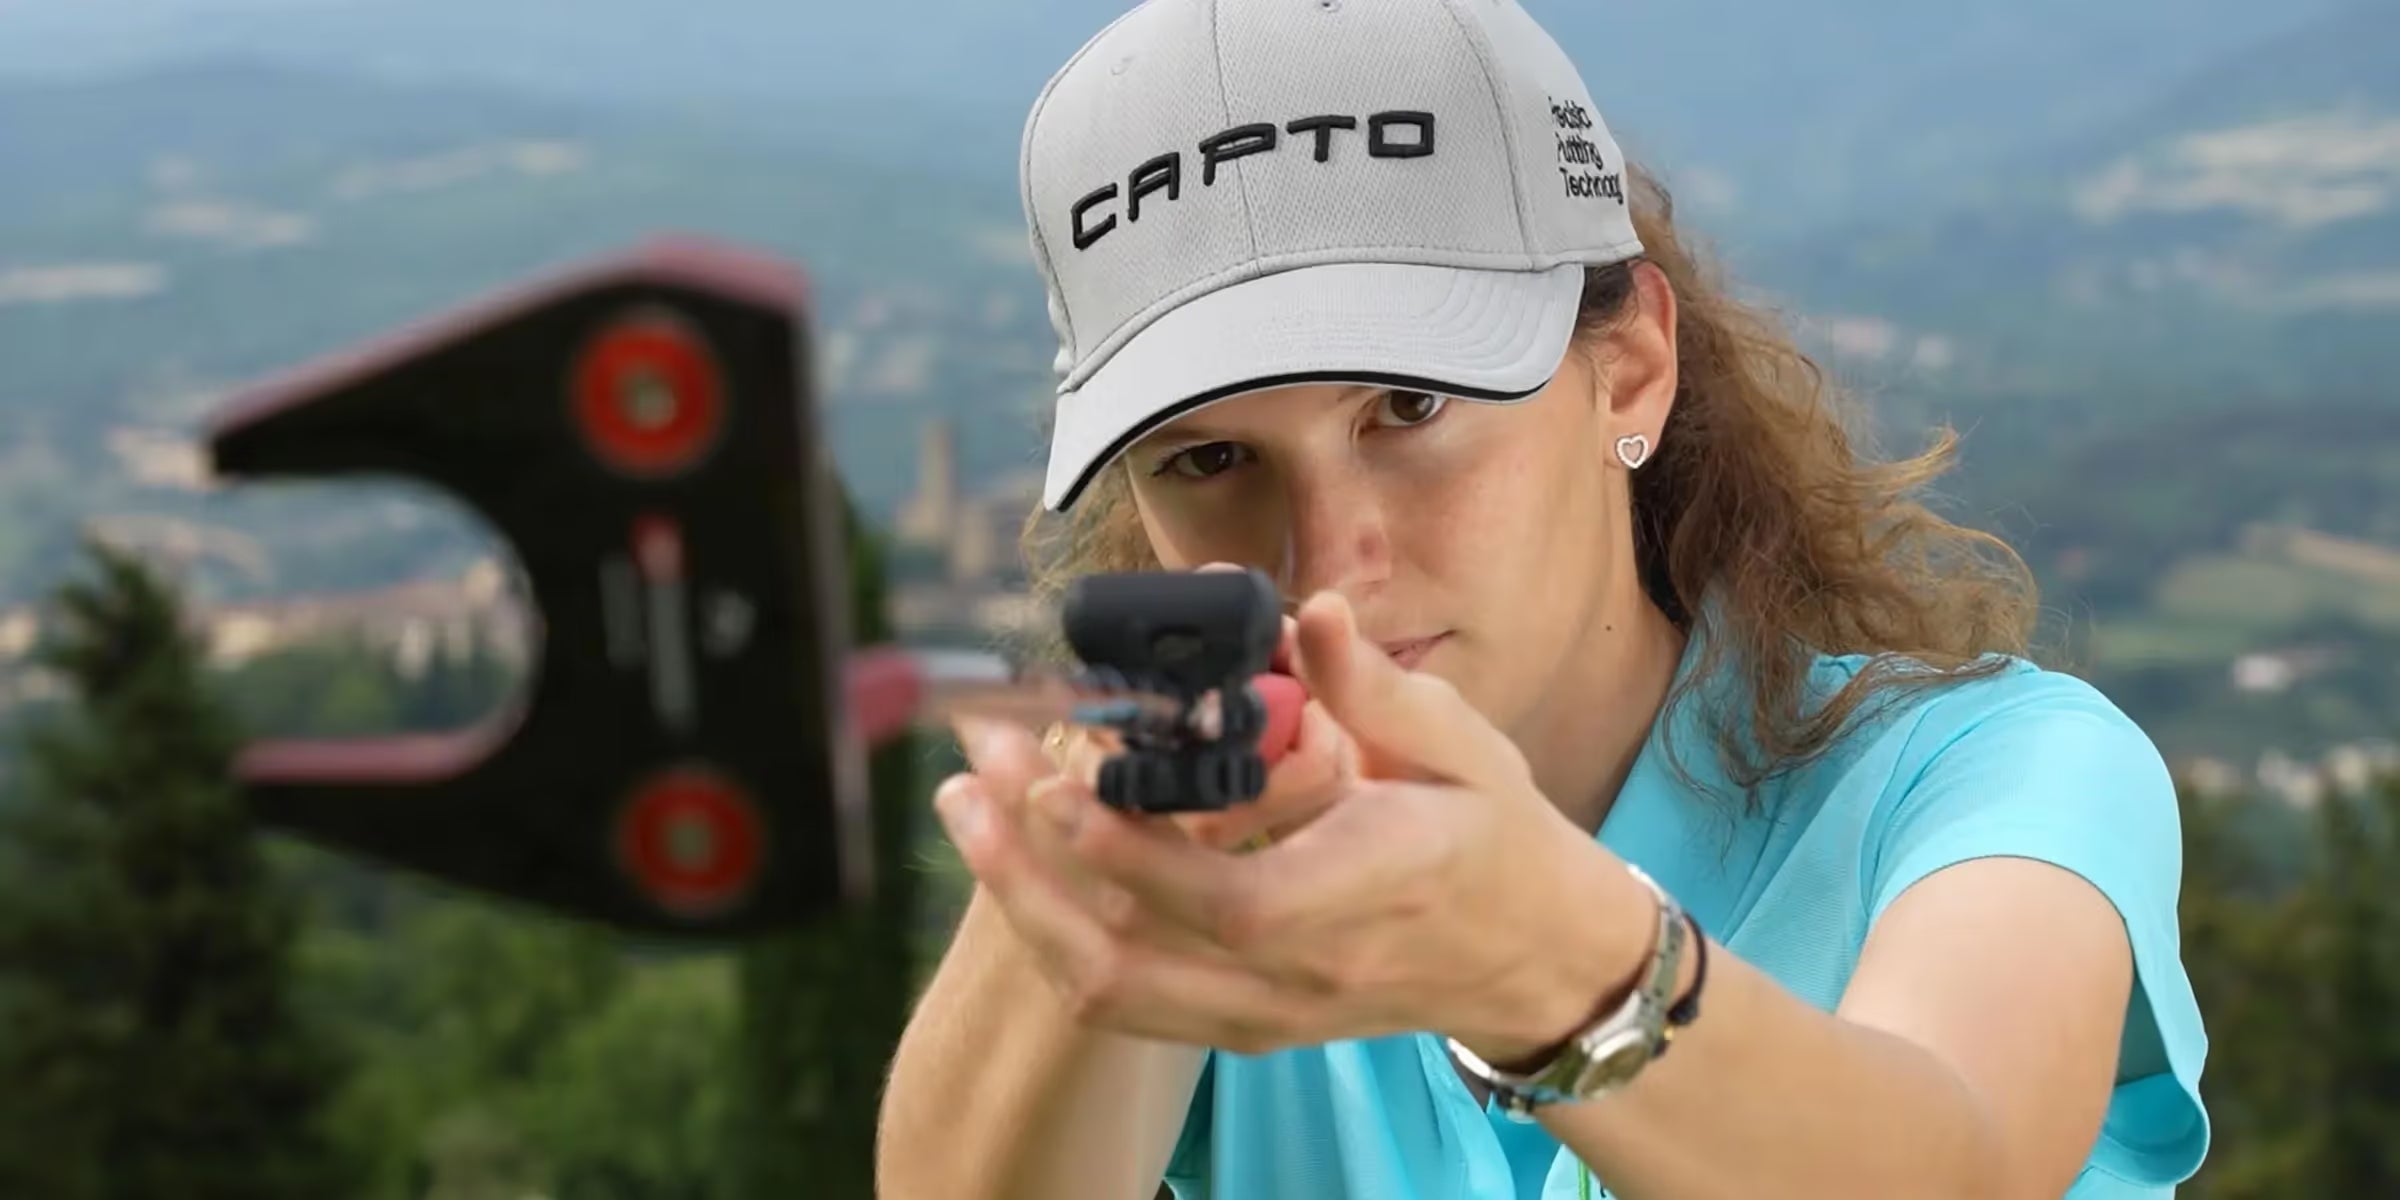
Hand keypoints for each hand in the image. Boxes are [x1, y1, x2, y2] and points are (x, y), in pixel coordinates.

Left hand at [935, 588, 1656, 1061]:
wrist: (1533, 956)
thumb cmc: (1496, 836)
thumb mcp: (1463, 746)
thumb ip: (1375, 686)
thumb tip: (1310, 611)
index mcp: (1372, 891)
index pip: (1233, 904)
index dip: (1134, 854)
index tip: (1059, 783)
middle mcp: (1310, 972)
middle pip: (1136, 957)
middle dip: (1033, 869)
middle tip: (978, 772)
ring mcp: (1272, 1011)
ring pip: (1115, 993)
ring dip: (1024, 906)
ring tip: (969, 811)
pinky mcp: (1247, 1025)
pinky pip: (1129, 1006)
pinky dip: (1059, 941)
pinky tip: (1019, 868)